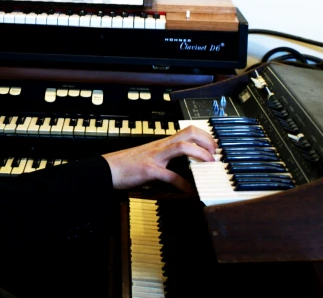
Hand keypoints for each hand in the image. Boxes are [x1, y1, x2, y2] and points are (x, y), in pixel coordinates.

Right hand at [102, 124, 216, 191]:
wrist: (107, 169)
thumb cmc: (127, 164)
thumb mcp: (149, 156)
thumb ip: (165, 158)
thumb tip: (182, 165)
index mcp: (162, 143)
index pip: (187, 130)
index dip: (205, 136)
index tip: (215, 147)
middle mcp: (160, 146)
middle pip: (189, 132)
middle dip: (207, 140)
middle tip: (216, 153)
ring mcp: (155, 157)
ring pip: (181, 146)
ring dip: (200, 154)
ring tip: (209, 164)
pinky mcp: (149, 170)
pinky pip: (170, 176)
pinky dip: (183, 184)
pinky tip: (190, 191)